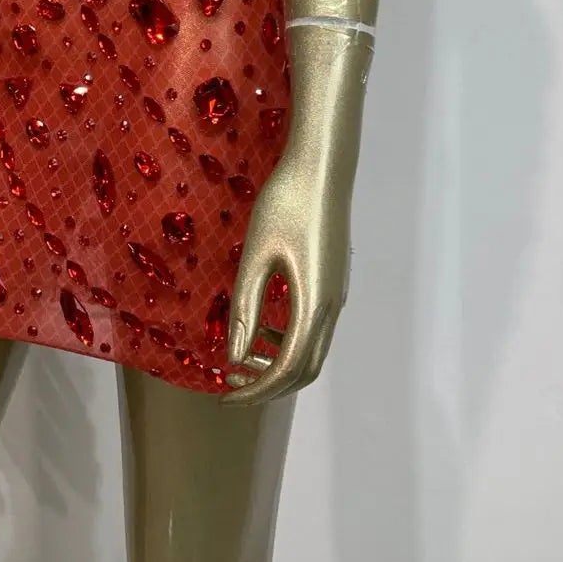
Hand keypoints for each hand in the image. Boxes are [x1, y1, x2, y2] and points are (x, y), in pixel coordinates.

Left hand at [220, 152, 352, 403]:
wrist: (322, 167)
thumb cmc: (285, 204)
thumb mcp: (256, 255)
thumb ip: (247, 308)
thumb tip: (237, 357)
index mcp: (313, 305)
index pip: (287, 369)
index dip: (257, 389)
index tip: (226, 394)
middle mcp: (331, 307)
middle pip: (305, 370)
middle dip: (269, 384)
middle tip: (232, 383)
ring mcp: (336, 294)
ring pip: (313, 350)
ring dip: (279, 363)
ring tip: (243, 354)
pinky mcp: (333, 281)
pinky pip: (314, 327)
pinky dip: (289, 340)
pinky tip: (262, 323)